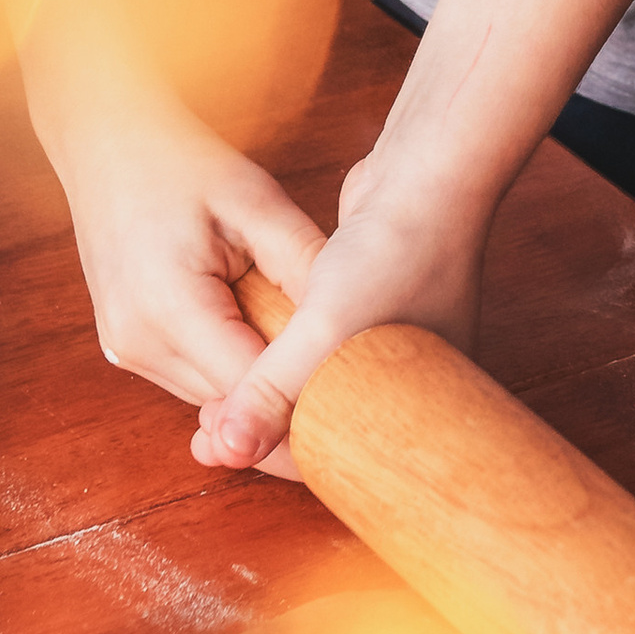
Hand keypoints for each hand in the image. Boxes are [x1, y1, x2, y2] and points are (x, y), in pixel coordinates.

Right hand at [39, 88, 328, 440]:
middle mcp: (137, 343)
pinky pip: (193, 376)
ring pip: (215, 396)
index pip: (252, 388)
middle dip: (287, 383)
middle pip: (235, 401)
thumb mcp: (257, 202)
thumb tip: (353, 326)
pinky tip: (253, 321)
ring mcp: (124, 351)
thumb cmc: (182, 163)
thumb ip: (304, 267)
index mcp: (167, 307)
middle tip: (342, 358)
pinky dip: (229, 360)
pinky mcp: (125, 349)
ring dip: (257, 373)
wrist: (107, 143)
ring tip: (293, 326)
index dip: (309, 392)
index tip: (360, 387)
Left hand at [192, 149, 487, 471]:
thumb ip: (273, 389)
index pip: (339, 455)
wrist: (427, 176)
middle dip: (266, 428)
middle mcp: (407, 382)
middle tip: (206, 433)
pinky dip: (285, 356)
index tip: (223, 452)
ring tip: (216, 403)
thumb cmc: (398, 253)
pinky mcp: (369, 308)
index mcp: (418, 408)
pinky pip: (319, 348)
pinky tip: (250, 357)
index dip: (277, 457)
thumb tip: (225, 451)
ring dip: (270, 390)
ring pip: (318, 383)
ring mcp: (389, 342)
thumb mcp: (326, 329)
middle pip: (324, 423)